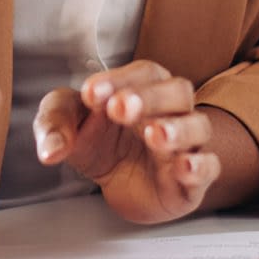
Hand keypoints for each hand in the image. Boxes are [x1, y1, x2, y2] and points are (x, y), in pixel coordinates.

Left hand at [34, 60, 221, 223]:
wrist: (120, 186)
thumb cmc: (100, 144)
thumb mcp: (68, 127)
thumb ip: (54, 127)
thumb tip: (49, 150)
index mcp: (143, 89)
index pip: (142, 73)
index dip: (119, 80)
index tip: (91, 94)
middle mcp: (170, 111)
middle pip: (177, 91)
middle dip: (149, 97)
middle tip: (120, 108)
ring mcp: (185, 145)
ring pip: (198, 126)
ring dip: (178, 129)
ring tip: (154, 135)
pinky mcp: (192, 180)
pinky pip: (209, 167)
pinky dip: (200, 166)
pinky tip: (183, 167)